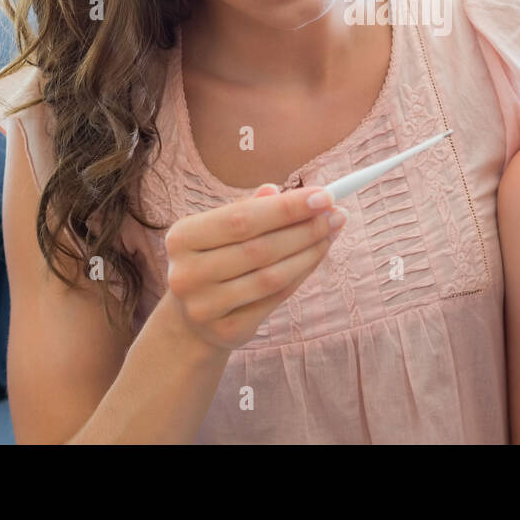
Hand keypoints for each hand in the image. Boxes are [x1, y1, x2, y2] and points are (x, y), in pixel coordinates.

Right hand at [163, 183, 345, 351]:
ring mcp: (205, 306)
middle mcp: (187, 274)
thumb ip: (248, 209)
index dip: (286, 208)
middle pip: (259, 248)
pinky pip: (275, 298)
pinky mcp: (227, 330)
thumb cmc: (214, 259)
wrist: (191, 318)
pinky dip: (301, 274)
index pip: (241, 218)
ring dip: (310, 251)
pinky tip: (317, 255)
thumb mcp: (221, 230)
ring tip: (332, 232)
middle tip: (336, 213)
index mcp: (182, 238)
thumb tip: (275, 189)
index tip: (324, 195)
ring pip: (271, 276)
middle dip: (305, 228)